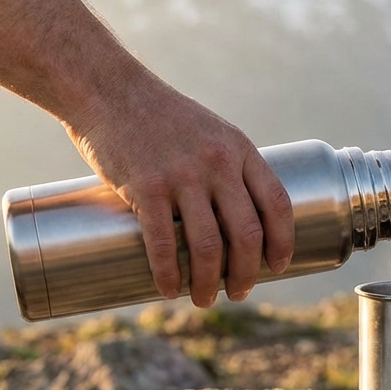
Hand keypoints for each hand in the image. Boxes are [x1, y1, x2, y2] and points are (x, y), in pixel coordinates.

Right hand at [0, 0, 294, 306]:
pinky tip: (168, 290)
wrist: (107, 90)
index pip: (278, 203)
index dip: (283, 241)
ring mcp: (182, 176)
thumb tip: (236, 215)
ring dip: (208, 283)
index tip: (280, 265)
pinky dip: (168, 274)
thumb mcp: (208, 131)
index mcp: (239, 149)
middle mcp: (217, 163)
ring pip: (208, 246)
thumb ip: (225, 166)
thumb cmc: (158, 116)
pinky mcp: (145, 187)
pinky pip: (163, 242)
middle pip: (247, 233)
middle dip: (247, 273)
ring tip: (203, 299)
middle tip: (239, 293)